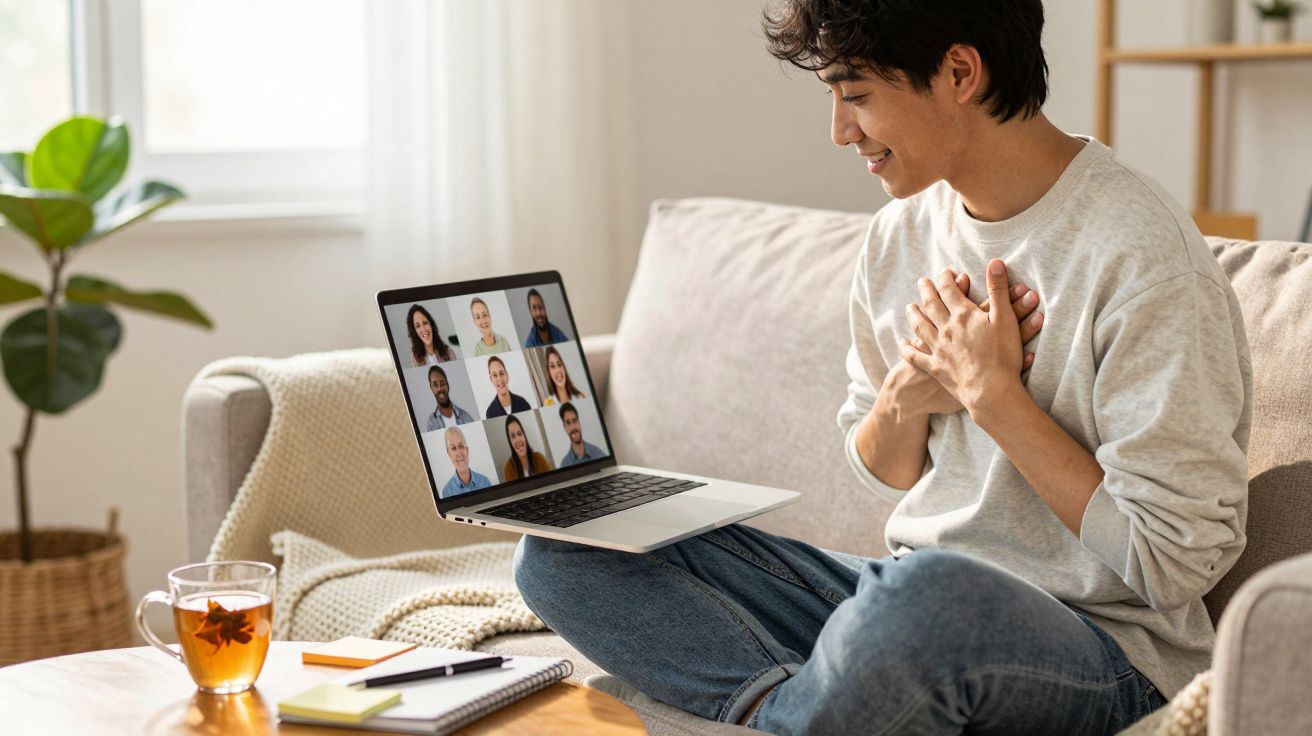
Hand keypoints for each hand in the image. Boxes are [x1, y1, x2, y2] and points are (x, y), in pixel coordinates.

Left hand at [899, 259, 1034, 414]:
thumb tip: (995, 262)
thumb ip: (998, 289)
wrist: (991, 390)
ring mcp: (938, 348)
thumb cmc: (1003, 355)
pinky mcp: (935, 367)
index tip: (944, 272)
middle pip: (931, 305)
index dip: (946, 279)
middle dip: (926, 291)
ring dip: (914, 314)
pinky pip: (915, 355)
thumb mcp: (1005, 318)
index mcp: (963, 315)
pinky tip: (902, 342)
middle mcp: (946, 328)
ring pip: (920, 326)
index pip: (949, 290)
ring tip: (909, 307)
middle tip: (922, 282)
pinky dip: (907, 348)